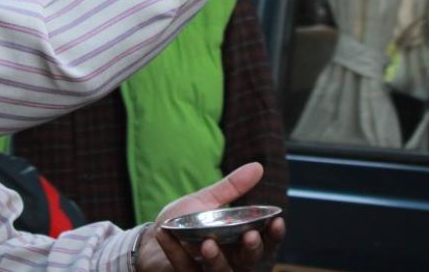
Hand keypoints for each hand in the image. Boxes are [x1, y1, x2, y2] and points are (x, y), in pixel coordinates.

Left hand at [133, 162, 285, 271]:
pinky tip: (165, 234)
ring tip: (208, 243)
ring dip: (216, 259)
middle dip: (251, 251)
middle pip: (248, 263)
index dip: (274, 236)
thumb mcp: (207, 202)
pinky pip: (183, 268)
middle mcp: (228, 262)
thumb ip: (231, 188)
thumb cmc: (184, 223)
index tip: (278, 220)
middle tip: (249, 235)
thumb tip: (258, 167)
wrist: (151, 239)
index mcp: (238, 244)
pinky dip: (174, 251)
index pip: (264, 245)